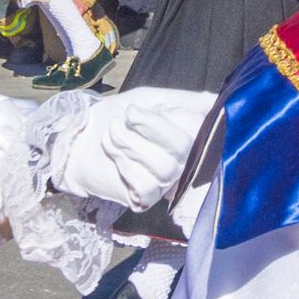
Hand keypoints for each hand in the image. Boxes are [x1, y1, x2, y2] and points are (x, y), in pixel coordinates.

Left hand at [45, 85, 214, 207]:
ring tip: (113, 131)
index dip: (177, 116)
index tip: (156, 108)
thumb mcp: (154, 99)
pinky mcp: (144, 199)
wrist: (81, 135)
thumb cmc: (119, 115)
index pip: (204, 131)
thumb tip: (218, 99)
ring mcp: (165, 184)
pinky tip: (113, 153)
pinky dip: (125, 163)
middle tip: (129, 115)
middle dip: (151, 126)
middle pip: (184, 148)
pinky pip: (146, 185)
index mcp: (191, 139)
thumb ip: (187, 101)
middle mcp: (184, 164)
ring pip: (163, 167)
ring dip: (131, 142)